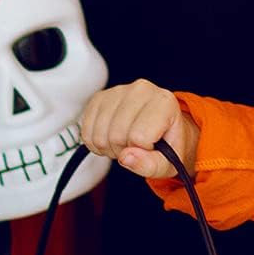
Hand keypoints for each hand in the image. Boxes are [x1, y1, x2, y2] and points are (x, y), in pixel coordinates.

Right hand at [80, 79, 199, 180]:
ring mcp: (119, 90)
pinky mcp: (100, 97)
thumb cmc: (166, 144)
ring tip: (124, 142)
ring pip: (99, 135)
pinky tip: (111, 137)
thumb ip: (151, 164)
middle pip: (116, 135)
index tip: (150, 146)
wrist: (160, 128)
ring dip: (108, 147)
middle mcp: (142, 89)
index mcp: (164, 102)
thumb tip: (127, 157)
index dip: (142, 150)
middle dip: (123, 151)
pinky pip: (86, 131)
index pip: (140, 136)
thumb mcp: (167, 163)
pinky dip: (95, 142)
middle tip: (135, 147)